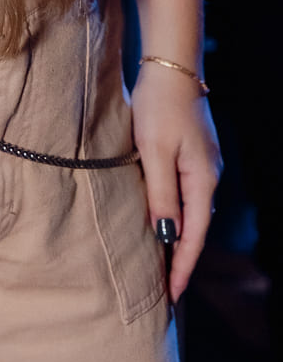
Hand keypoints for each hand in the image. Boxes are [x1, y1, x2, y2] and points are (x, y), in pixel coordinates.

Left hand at [130, 62, 221, 302]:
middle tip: (163, 289)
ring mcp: (202, 164)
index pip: (193, 236)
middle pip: (195, 228)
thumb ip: (161, 194)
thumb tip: (166, 235)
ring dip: (177, 237)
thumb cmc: (159, 105)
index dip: (182, 267)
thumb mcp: (154, 152)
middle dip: (180, 259)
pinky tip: (162, 220)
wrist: (171, 65)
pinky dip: (175, 213)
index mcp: (202, 180)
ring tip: (160, 262)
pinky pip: (185, 193)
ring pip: (190, 211)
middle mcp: (208, 176)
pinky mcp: (191, 152)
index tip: (172, 296)